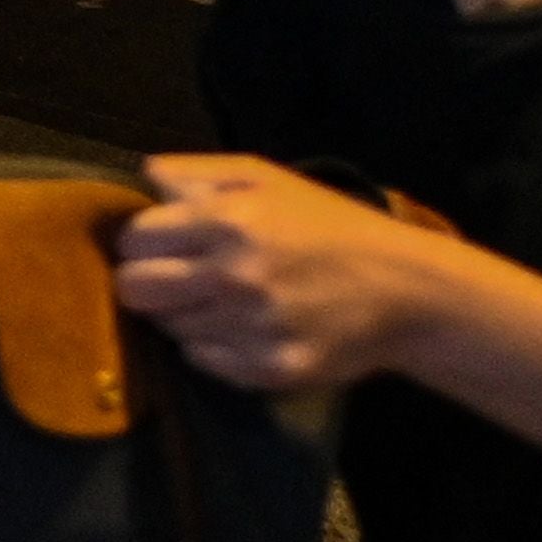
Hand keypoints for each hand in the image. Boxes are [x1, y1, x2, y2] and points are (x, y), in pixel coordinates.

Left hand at [117, 153, 469, 393]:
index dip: (140, 242)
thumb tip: (142, 177)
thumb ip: (195, 172)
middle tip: (175, 279)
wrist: (407, 290)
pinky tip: (241, 329)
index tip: (160, 245)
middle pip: (136, 290)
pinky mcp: (272, 369)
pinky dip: (212, 347)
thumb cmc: (328, 225)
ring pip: (168, 328)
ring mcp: (253, 327)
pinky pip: (204, 361)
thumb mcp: (265, 177)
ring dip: (183, 315)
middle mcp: (235, 276)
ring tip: (220, 301)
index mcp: (228, 222)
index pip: (133, 241)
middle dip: (144, 282)